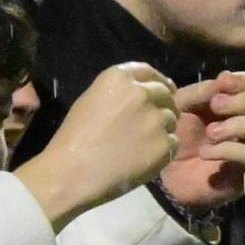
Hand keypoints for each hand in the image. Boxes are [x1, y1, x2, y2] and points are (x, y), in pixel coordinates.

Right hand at [11, 62, 179, 225]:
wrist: (72, 172)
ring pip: (171, 119)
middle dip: (162, 105)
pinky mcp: (164, 144)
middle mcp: (142, 93)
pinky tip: (145, 158)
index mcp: (119, 77)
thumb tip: (143, 94)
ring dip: (162, 129)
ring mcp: (156, 119)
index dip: (158, 81)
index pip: (149, 72)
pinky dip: (164, 150)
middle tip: (150, 124)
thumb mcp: (92, 99)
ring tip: (143, 144)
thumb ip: (120, 91)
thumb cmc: (74, 137)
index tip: (163, 90)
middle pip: (165, 94)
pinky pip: (173, 142)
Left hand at [162, 71, 244, 211]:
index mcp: (241, 105)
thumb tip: (225, 78)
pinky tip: (205, 152)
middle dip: (242, 102)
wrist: (166, 174)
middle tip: (214, 106)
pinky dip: (228, 150)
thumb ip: (204, 91)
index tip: (223, 82)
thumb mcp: (184, 105)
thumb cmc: (178, 136)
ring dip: (237, 125)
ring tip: (211, 132)